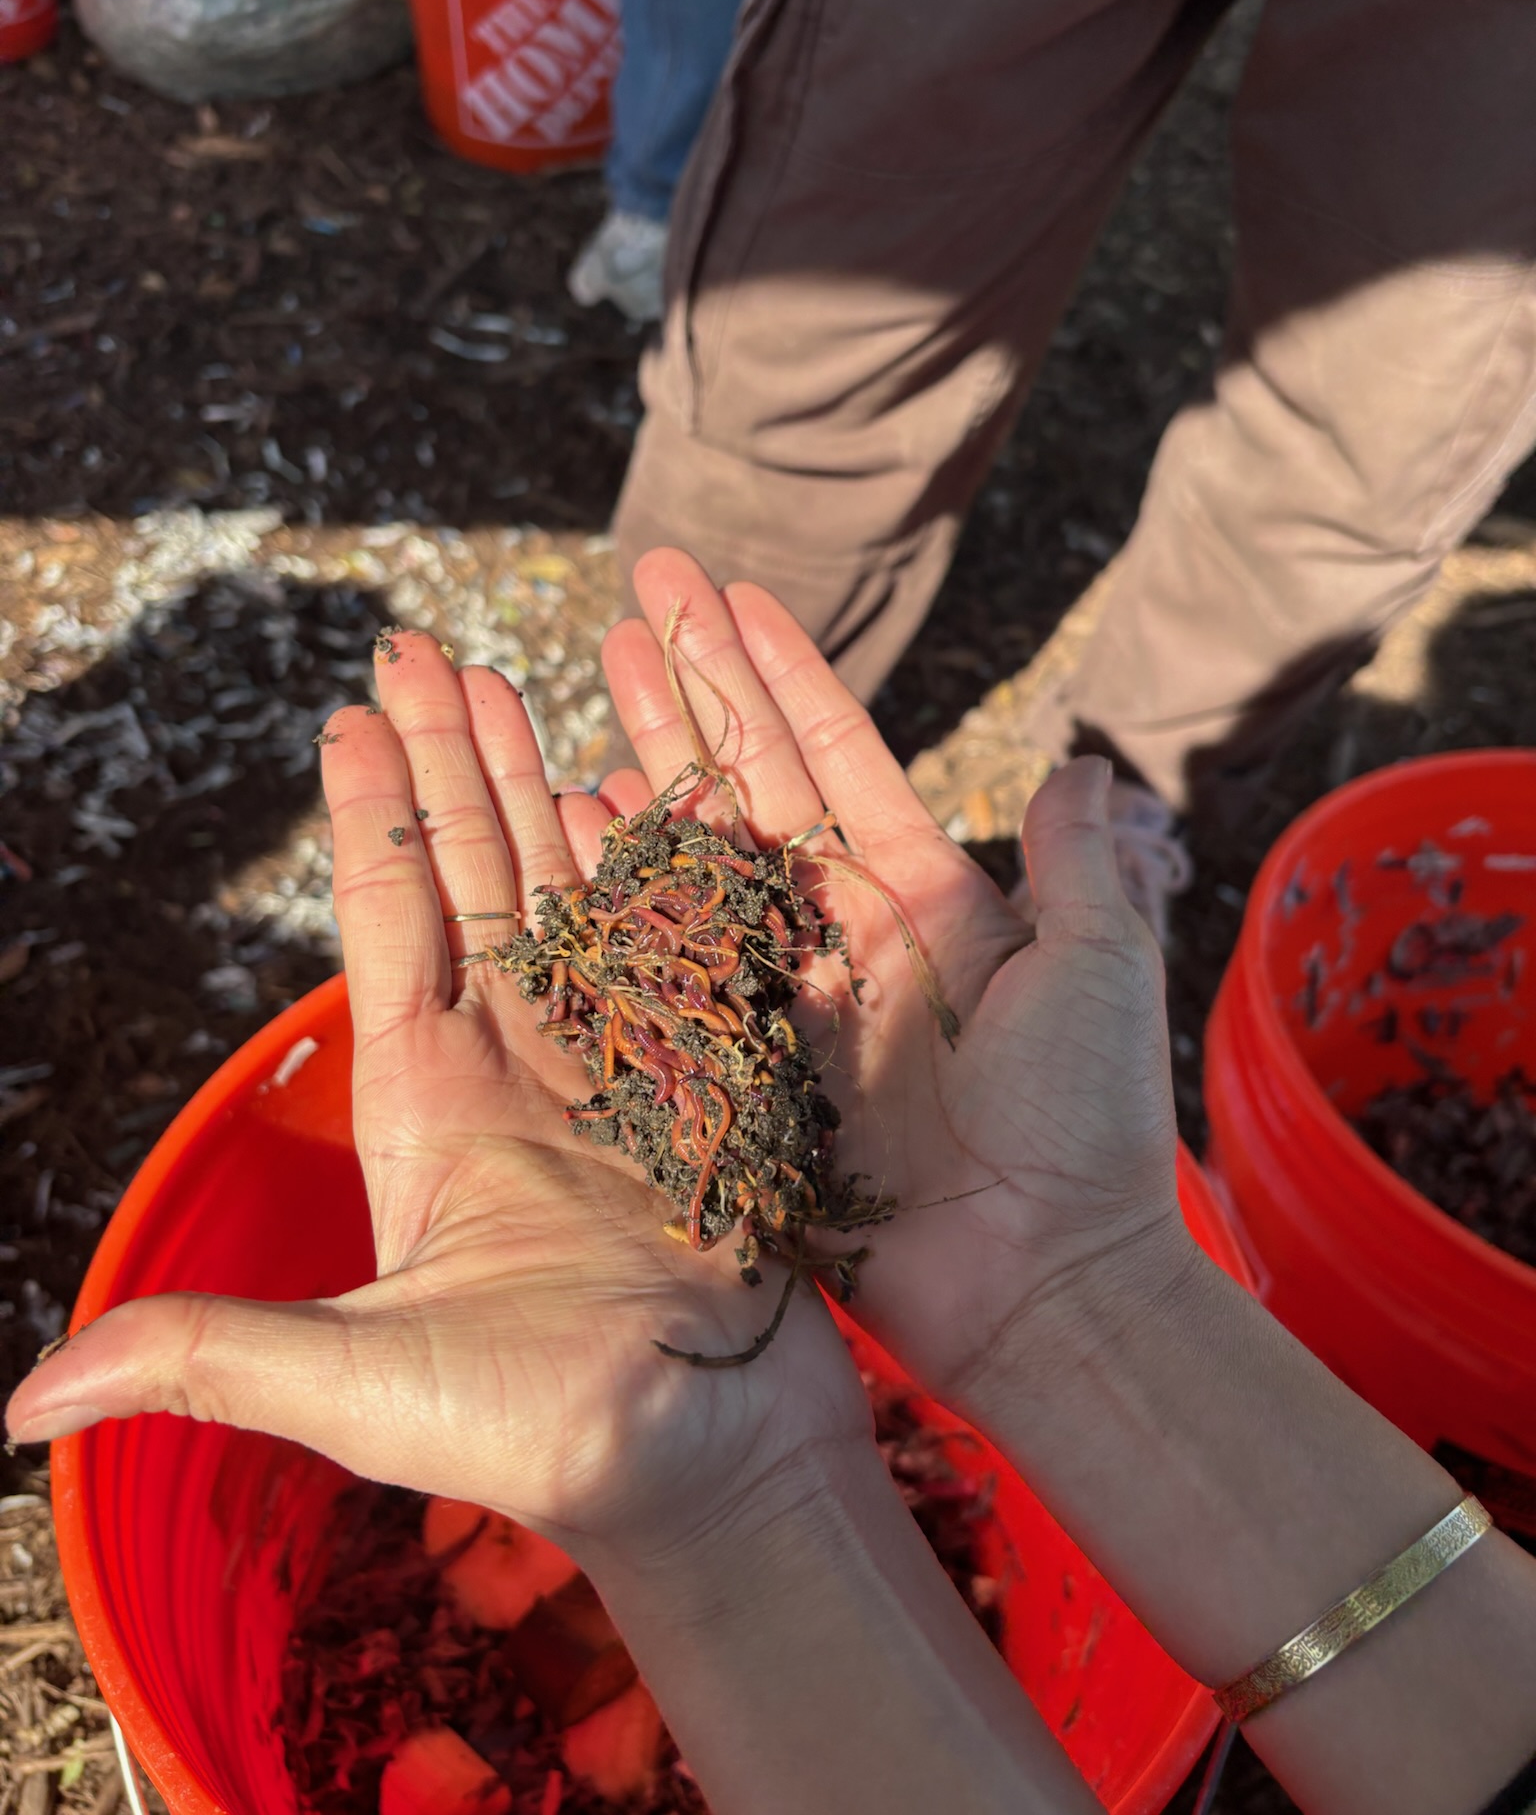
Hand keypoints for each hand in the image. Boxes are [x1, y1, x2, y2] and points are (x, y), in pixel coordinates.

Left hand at [5, 632, 870, 1563]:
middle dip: (449, 763)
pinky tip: (639, 787)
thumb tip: (16, 1403)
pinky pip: (669, 948)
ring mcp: (609, 1072)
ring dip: (537, 788)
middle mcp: (513, 1074)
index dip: (370, 816)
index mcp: (427, 1110)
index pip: (389, 926)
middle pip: (473, 884)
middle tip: (427, 648)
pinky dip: (653, 864)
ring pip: (565, 896)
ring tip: (517, 682)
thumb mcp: (359, 1383)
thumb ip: (210, 1353)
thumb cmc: (542, 1439)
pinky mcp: (696, 1085)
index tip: (350, 712)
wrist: (714, 1473)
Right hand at [599, 551, 1193, 1408]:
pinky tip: (574, 820)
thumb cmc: (1089, 1127)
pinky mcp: (740, 1068)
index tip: (730, 592)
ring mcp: (781, 996)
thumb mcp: (1097, 972)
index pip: (834, 755)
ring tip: (592, 672)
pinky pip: (668, 964)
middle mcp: (840, 931)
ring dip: (648, 758)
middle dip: (694, 682)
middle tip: (638, 589)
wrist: (1045, 1283)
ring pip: (696, 853)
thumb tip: (1086, 763)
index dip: (779, 671)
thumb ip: (1082, 866)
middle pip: (749, 780)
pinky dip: (623, 891)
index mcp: (924, 896)